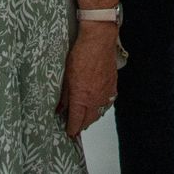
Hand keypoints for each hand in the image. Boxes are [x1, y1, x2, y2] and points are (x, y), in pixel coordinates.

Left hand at [58, 22, 118, 136]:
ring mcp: (105, 93)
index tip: (68, 132)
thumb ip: (63, 96)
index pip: (76, 122)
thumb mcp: (66, 76)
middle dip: (81, 125)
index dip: (71, 129)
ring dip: (91, 117)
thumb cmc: (81, 54)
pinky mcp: (113, 86)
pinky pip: (107, 103)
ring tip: (85, 117)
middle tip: (75, 125)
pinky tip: (97, 104)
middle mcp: (95, 99)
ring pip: (99, 113)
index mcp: (81, 98)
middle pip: (89, 121)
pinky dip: (101, 107)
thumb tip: (60, 108)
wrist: (98, 41)